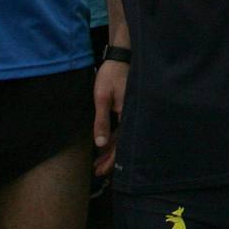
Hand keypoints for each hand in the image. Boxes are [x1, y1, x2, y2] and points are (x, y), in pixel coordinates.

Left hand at [92, 60, 127, 177]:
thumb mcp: (102, 98)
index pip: (120, 144)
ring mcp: (129, 111)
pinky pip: (120, 128)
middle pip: (122, 143)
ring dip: (110, 149)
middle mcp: (130, 115)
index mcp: (126, 115)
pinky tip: (104, 143)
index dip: (111, 159)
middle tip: (98, 172)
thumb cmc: (111, 75)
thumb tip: (100, 144)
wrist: (121, 56)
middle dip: (110, 159)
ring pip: (121, 136)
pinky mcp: (126, 106)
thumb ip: (101, 121)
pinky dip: (112, 138)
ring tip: (98, 162)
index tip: (102, 171)